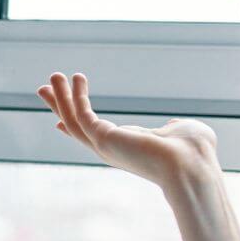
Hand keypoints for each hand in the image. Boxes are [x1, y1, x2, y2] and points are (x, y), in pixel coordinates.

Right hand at [37, 72, 220, 191]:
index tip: (59, 121)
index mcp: (128, 148)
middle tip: (44, 89)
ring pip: (72, 121)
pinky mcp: (102, 139)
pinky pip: (80, 115)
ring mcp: (105, 146)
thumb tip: (173, 125)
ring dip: (60, 98)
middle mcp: (112, 149)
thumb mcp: (183, 132)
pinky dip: (74, 96)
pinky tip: (76, 78)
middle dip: (59, 107)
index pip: (94, 137)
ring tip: (54, 75)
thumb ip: (174, 127)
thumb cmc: (195, 152)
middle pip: (75, 127)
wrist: (192, 165)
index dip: (77, 126)